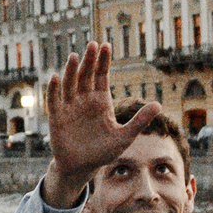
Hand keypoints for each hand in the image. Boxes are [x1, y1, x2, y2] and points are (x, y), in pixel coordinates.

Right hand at [42, 43, 158, 207]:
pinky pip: (54, 100)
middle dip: (89, 61)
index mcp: (101, 101)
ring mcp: (70, 107)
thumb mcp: (124, 137)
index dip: (103, 61)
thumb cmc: (103, 152)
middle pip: (86, 76)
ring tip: (76, 56)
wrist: (82, 167)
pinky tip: (56, 77)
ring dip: (71, 70)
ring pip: (70, 84)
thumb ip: (140, 121)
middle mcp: (84, 100)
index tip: (106, 45)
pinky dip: (54, 89)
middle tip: (92, 45)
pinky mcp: (57, 117)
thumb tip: (158, 105)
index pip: (101, 76)